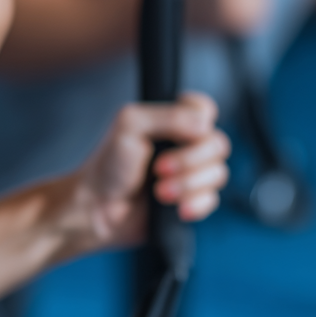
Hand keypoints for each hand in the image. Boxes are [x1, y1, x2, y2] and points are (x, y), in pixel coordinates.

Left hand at [75, 92, 228, 248]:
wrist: (97, 209)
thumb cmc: (108, 165)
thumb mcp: (130, 126)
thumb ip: (168, 117)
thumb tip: (205, 124)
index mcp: (169, 119)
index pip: (204, 108)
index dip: (199, 121)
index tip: (180, 134)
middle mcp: (183, 143)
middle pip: (218, 143)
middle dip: (190, 160)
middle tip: (159, 169)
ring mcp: (189, 171)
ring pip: (218, 173)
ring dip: (188, 184)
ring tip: (160, 192)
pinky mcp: (191, 198)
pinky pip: (212, 199)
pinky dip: (195, 204)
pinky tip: (175, 208)